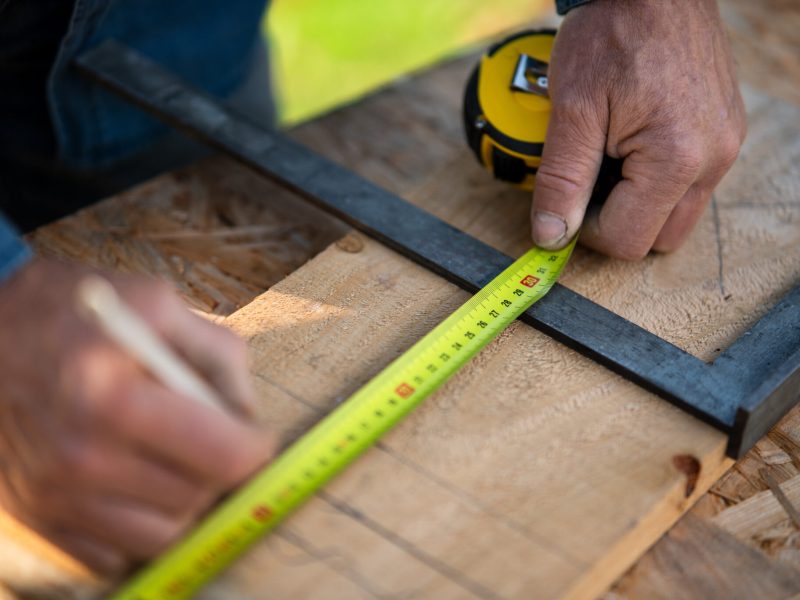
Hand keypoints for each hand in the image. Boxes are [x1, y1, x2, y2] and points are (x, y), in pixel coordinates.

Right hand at [0, 260, 274, 575]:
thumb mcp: (156, 302)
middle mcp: (80, 457)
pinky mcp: (40, 518)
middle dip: (219, 469)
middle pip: (199, 497)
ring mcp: (55, 495)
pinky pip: (118, 553)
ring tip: (172, 457)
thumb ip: (219, 353)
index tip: (253, 436)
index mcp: (114, 397)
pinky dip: (139, 524)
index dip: (254, 446)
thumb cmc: (73, 312)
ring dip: (183, 499)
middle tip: (210, 438)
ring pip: (165, 534)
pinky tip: (133, 480)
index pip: (224, 457)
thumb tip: (247, 415)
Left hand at [531, 0, 745, 258]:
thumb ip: (562, 180)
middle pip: (656, 239)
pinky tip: (629, 147)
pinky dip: (653, 182)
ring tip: (607, 160)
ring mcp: (724, 147)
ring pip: (674, 217)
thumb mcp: (572, 111)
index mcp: (678, 159)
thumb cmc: (611, 36)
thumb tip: (552, 236)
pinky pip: (687, 186)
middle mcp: (714, 160)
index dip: (584, 230)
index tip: (564, 200)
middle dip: (614, 221)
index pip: (626, 239)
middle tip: (585, 179)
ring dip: (635, 205)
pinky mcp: (723, 134)